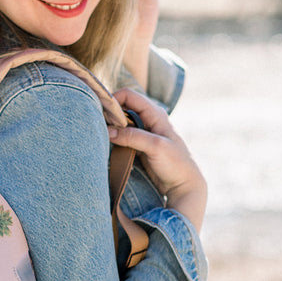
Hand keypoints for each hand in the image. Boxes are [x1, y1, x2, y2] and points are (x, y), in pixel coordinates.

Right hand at [108, 88, 206, 231]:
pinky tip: (107, 143)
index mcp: (155, 113)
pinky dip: (113, 137)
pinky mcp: (138, 144)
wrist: (183, 184)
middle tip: (98, 126)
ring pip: (120, 121)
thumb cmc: (176, 164)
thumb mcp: (155, 147)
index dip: (113, 100)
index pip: (128, 95)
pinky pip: (122, 135)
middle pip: (122, 107)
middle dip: (109, 113)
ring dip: (110, 126)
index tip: (101, 113)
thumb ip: (133, 137)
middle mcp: (148, 118)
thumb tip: (109, 131)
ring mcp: (143, 131)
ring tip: (101, 135)